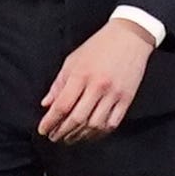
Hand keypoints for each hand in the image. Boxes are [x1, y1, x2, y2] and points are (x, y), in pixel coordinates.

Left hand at [34, 15, 158, 142]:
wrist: (130, 37)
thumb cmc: (99, 46)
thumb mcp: (73, 60)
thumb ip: (59, 83)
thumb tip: (46, 104)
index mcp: (81, 75)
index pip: (62, 105)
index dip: (50, 121)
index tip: (43, 130)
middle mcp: (97, 86)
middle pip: (77, 118)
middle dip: (62, 132)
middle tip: (54, 137)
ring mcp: (114, 94)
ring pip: (95, 125)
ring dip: (80, 136)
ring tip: (70, 138)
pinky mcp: (127, 99)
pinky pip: (112, 123)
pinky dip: (99, 133)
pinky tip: (90, 134)